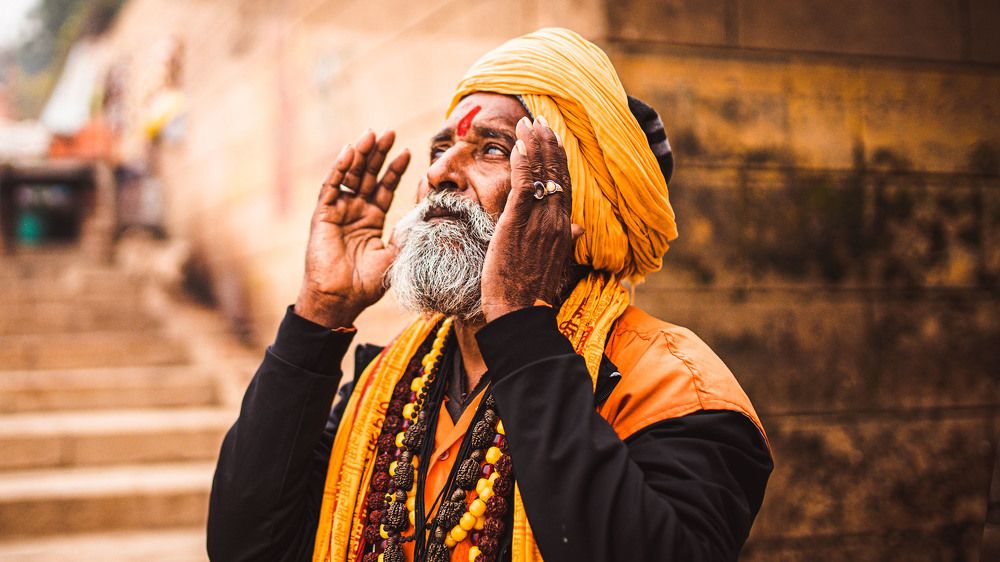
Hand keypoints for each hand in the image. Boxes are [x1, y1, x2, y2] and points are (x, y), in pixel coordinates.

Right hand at [295, 129, 409, 327]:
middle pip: (367, 175)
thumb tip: (427, 213)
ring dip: (360, 154)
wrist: (342, 299)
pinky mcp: (322, 215)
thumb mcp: (396, 254)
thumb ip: (409, 233)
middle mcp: (354, 212)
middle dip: (379, 154)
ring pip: (349, 176)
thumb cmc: (368, 283)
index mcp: (372, 220)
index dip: (395, 170)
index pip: (384, 187)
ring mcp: (338, 212)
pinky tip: (350, 151)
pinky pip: (331, 187)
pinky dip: (339, 168)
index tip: (409, 151)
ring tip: (372, 134)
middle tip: (390, 132)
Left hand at [480, 117, 582, 322]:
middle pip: (556, 173)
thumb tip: (579, 229)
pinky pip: (524, 184)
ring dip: (534, 144)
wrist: (520, 312)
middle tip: (540, 120)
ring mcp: (539, 220)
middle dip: (547, 143)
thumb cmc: (530, 292)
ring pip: (541, 173)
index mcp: (564, 228)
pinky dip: (523, 162)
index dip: (558, 160)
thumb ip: (566, 240)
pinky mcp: (519, 222)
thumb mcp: (553, 262)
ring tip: (528, 122)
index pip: (564, 185)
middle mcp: (556, 220)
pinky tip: (519, 144)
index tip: (552, 139)